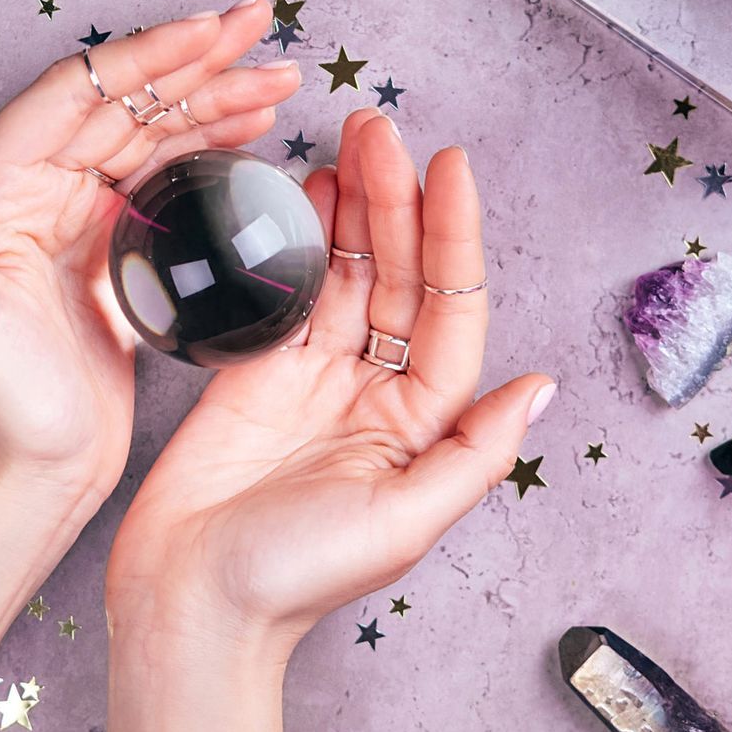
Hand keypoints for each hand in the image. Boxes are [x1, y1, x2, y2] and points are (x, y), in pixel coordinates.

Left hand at [0, 0, 296, 512]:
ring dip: (213, 99)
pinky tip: (250, 132)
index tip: (206, 31)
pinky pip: (165, 179)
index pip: (75, 96)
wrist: (32, 476)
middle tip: (257, 25)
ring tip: (277, 75)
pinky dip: (209, 149)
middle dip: (193, 61)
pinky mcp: (113, 252)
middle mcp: (34, 191)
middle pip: (122, 102)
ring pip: (151, 134)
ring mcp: (77, 219)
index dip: (143, 56)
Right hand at [105, 109, 553, 655]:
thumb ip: (472, 451)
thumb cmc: (295, 578)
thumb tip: (540, 387)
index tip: (451, 168)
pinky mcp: (255, 373)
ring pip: (345, 274)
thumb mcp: (405, 522)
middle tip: (384, 129)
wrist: (191, 602)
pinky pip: (288, 293)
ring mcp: (313, 378)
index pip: (450, 311)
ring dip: (353, 207)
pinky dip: (297, 241)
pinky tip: (305, 191)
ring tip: (354, 139)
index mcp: (421, 426)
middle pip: (398, 277)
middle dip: (396, 201)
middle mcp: (374, 393)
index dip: (453, 238)